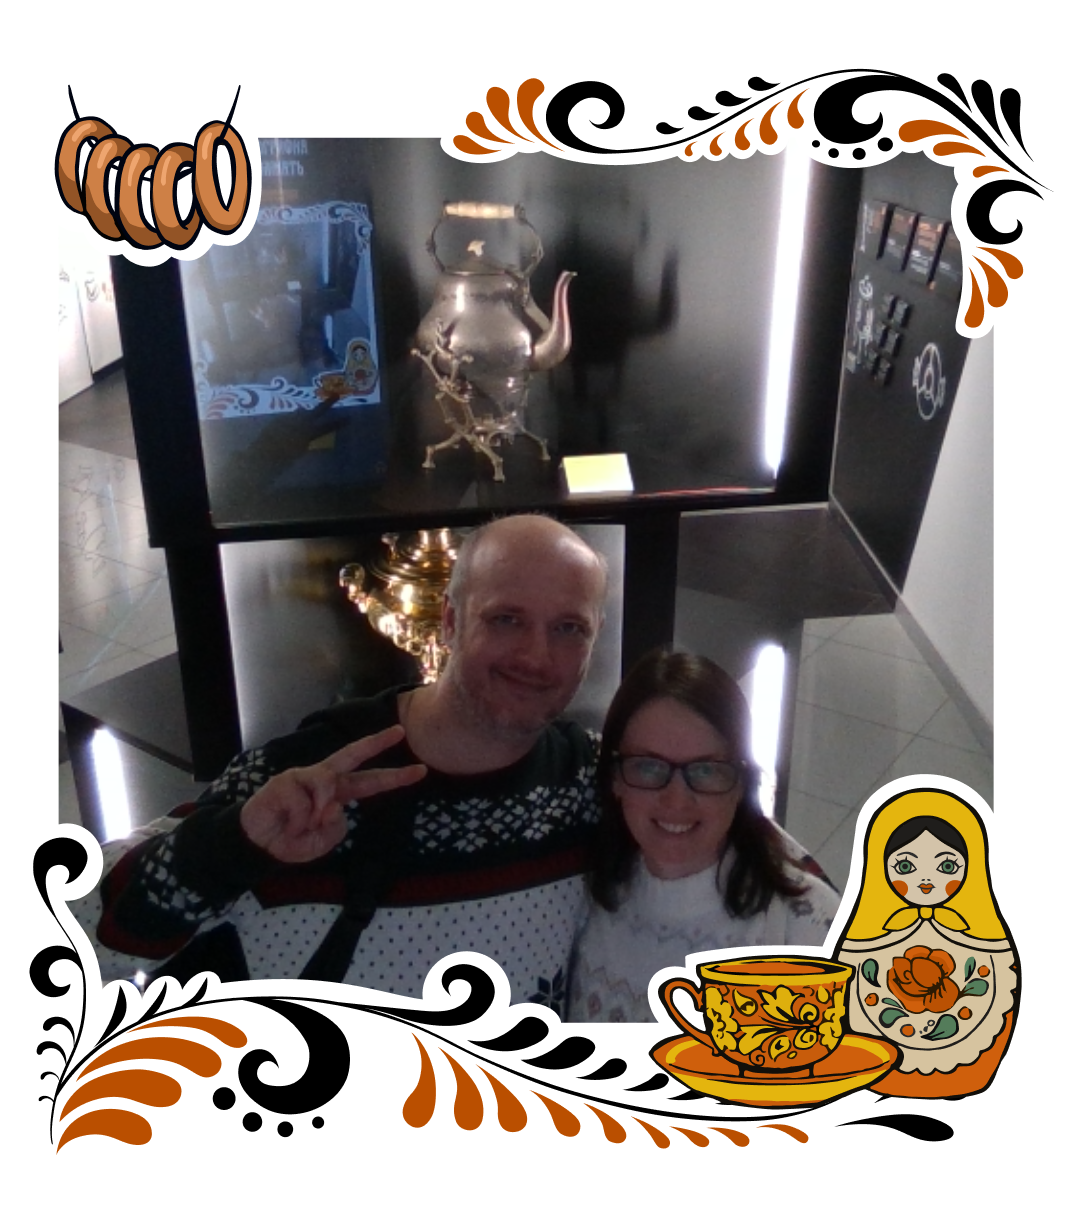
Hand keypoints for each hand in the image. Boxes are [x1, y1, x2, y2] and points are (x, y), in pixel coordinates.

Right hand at [239, 725, 426, 863]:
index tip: (420, 770)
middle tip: (400, 731)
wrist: (257, 845)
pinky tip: (289, 822)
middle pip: (354, 755)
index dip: (395, 777)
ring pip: (327, 784)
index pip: (370, 782)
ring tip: (305, 827)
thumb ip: (336, 827)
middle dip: (377, 742)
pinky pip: (304, 800)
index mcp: (337, 793)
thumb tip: (334, 805)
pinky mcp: (285, 781)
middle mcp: (324, 779)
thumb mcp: (322, 843)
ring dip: (319, 812)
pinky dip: (300, 818)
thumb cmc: (291, 840)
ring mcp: (304, 777)